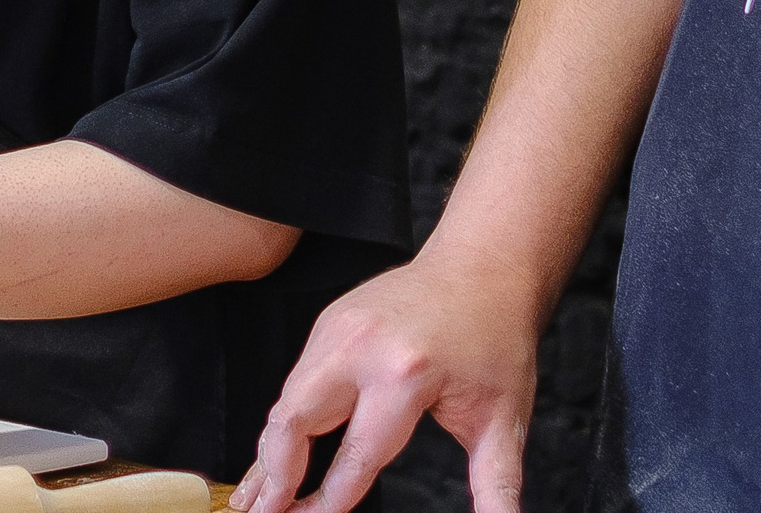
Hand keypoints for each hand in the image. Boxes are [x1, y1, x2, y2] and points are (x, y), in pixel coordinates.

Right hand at [234, 249, 539, 512]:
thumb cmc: (495, 342)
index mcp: (403, 376)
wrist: (481, 271)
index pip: (356, 456)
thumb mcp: (503, 421)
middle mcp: (358, 350)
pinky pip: (295, 379)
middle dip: (272, 473)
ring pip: (283, 401)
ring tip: (257, 490)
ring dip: (268, 449)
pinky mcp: (327, 322)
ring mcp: (335, 330)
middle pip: (292, 421)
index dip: (328, 501)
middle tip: (261, 512)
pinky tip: (276, 449)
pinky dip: (283, 420)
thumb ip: (496, 487)